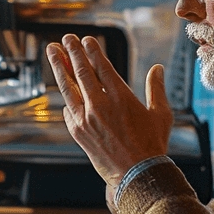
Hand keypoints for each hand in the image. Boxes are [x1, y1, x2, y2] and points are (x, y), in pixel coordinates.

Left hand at [45, 34, 172, 187]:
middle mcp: (100, 105)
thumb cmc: (152, 144)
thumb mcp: (161, 114)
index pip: (101, 67)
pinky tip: (65, 88)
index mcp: (121, 97)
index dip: (92, 51)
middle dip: (72, 52)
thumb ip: (156, 88)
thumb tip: (157, 69)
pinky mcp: (76, 131)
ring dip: (59, 67)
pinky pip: (68, 109)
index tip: (86, 40)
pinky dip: (67, 97)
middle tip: (65, 38)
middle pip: (81, 72)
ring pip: (68, 87)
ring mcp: (85, 118)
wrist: (136, 174)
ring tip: (52, 51)